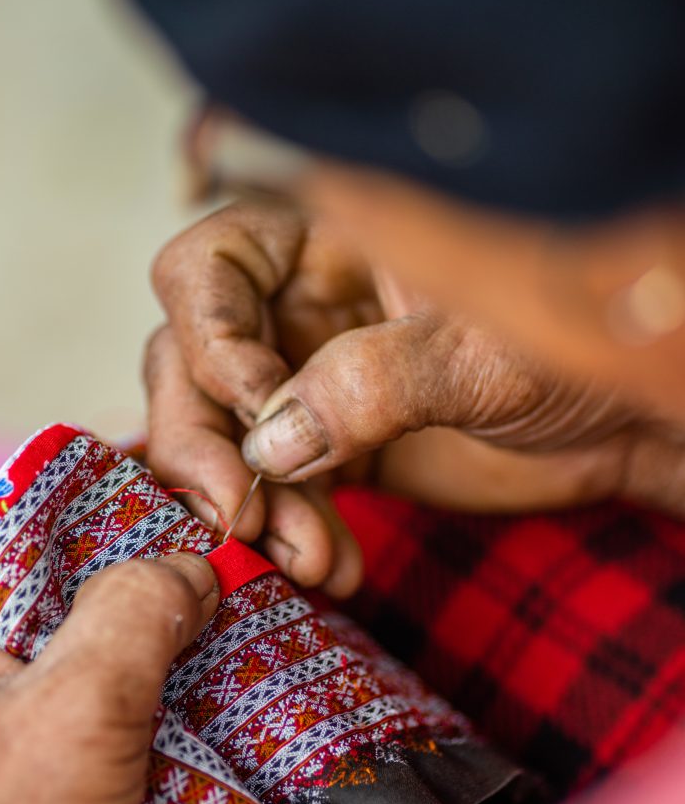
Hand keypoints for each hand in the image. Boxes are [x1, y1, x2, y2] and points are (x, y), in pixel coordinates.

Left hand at [0, 525, 218, 803]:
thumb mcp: (81, 704)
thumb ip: (138, 608)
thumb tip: (191, 563)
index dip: (85, 512)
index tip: (165, 498)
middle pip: (43, 593)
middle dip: (126, 584)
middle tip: (205, 558)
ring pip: (72, 652)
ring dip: (141, 645)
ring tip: (214, 614)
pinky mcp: (14, 777)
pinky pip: (82, 708)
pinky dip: (137, 697)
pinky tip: (196, 684)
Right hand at [146, 200, 684, 590]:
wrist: (619, 425)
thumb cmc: (577, 350)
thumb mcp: (482, 351)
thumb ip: (373, 381)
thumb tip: (269, 442)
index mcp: (328, 238)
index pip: (208, 264)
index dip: (211, 338)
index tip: (263, 411)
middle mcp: (297, 303)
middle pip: (185, 358)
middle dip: (203, 444)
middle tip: (237, 514)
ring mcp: (301, 377)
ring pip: (215, 431)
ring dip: (242, 502)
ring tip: (304, 557)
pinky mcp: (319, 445)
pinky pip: (265, 486)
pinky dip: (283, 531)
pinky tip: (327, 564)